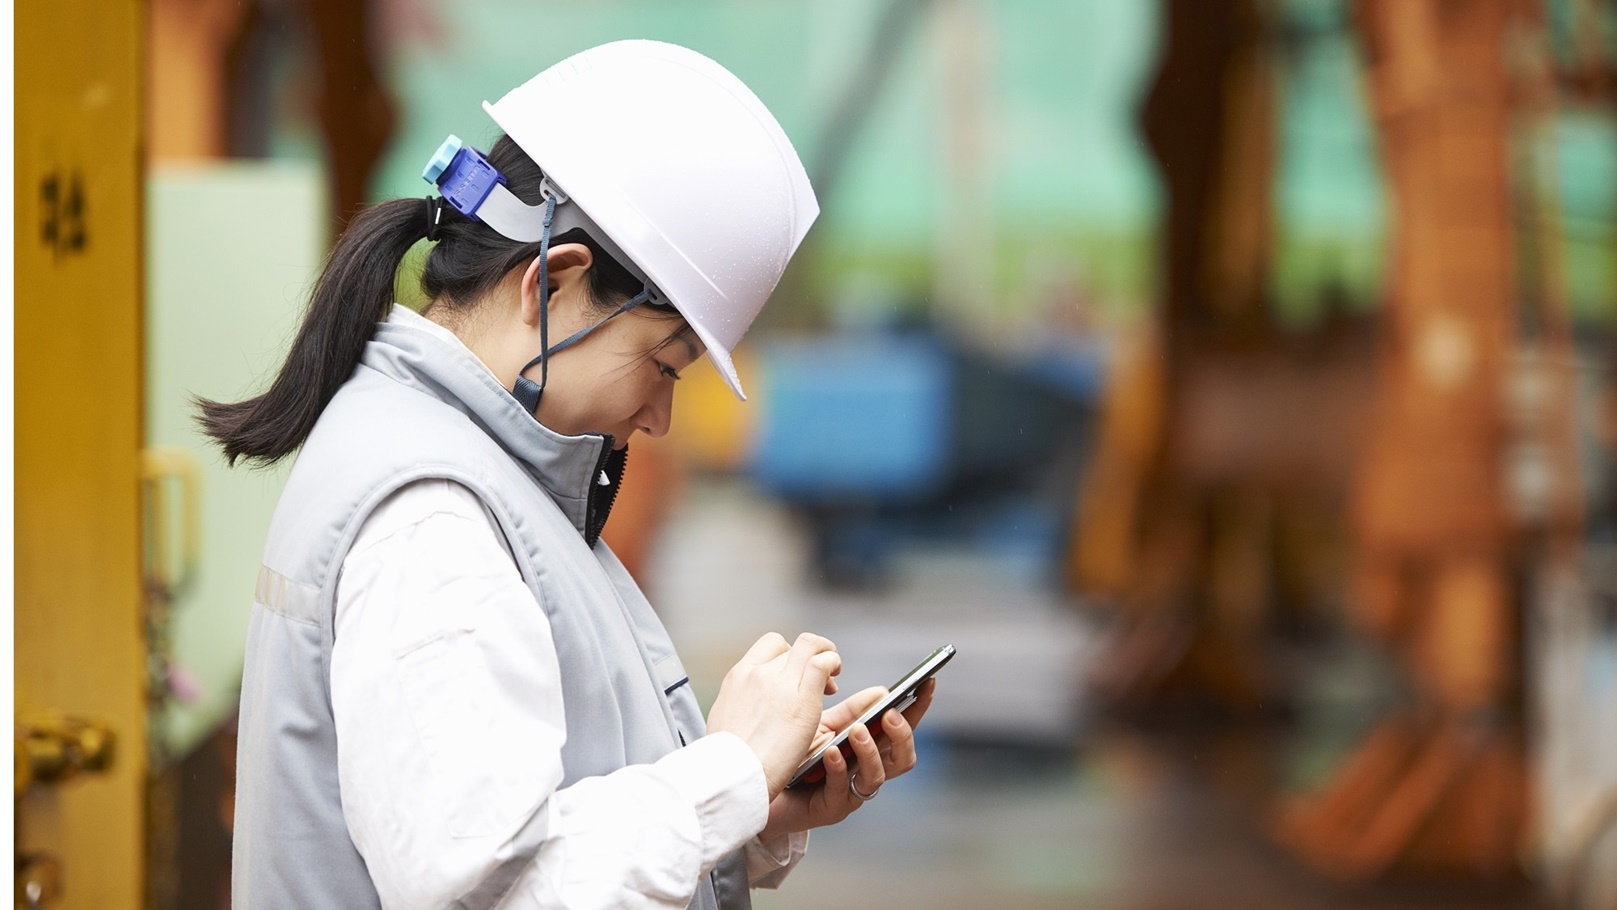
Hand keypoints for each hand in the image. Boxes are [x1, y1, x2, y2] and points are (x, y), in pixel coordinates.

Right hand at [706, 632, 841, 798]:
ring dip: (826, 654)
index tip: (794, 674)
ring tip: (833, 677)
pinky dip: (833, 664)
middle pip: (792, 646)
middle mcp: (759, 673)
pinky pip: (823, 664)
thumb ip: (739, 702)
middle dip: (809, 658)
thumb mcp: (724, 717)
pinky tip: (834, 682)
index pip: (770, 644)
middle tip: (820, 681)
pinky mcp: (803, 700)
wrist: (731, 776)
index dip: (789, 654)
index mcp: (738, 676)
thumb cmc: (726, 760)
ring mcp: (780, 684)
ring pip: (810, 646)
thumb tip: (745, 706)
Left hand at [759, 678, 934, 839]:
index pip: (902, 728)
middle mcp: (866, 771)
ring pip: (876, 777)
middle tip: (889, 715)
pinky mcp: (830, 808)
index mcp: (870, 748)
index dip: (918, 707)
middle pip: (903, 758)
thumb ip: (851, 712)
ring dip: (869, 751)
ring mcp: (851, 792)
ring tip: (856, 730)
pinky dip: (838, 768)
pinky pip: (841, 789)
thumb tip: (882, 692)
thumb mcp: (823, 726)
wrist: (762, 786)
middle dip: (902, 736)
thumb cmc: (795, 754)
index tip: (927, 682)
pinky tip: (831, 752)